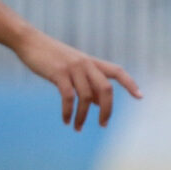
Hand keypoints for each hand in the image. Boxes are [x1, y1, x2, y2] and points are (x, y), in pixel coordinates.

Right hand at [11, 30, 142, 130]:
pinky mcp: (58, 73)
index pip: (118, 71)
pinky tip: (66, 121)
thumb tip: (97, 104)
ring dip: (83, 116)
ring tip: (78, 128)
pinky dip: (69, 112)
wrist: (30, 41)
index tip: (140, 97)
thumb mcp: (74, 68)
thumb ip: (87, 83)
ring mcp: (73, 68)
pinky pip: (69, 97)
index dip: (130, 84)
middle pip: (106, 89)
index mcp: (92, 62)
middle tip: (103, 125)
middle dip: (107, 109)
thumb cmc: (52, 56)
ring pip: (86, 97)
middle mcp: (87, 64)